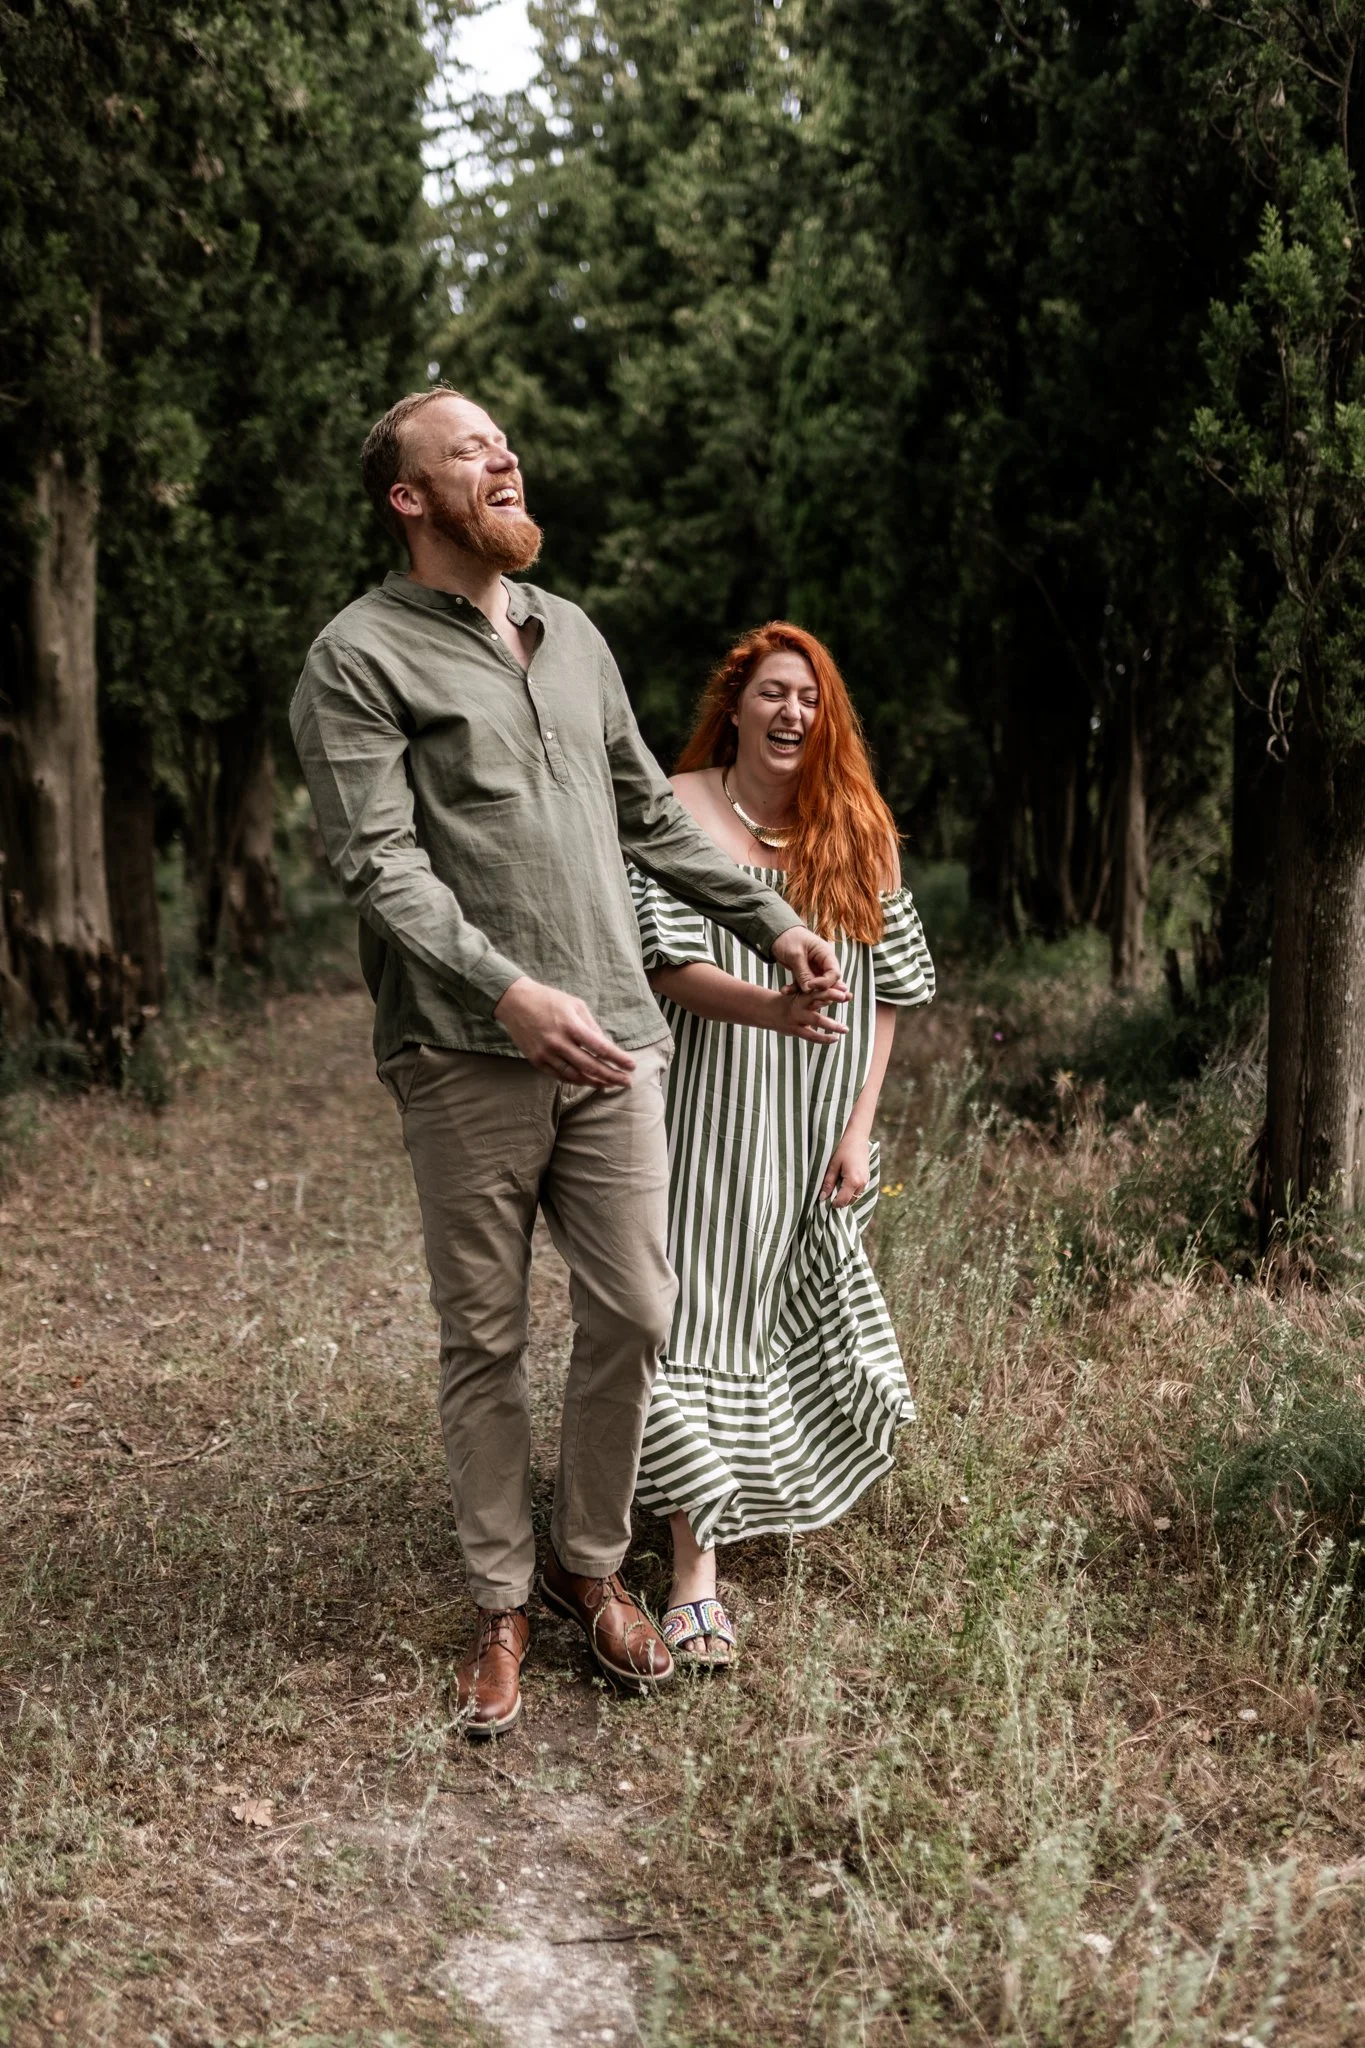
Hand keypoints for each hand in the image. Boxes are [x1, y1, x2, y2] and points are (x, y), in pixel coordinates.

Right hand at [494, 977, 636, 1087]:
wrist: (515, 1002)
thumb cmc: (549, 1000)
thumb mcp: (575, 1005)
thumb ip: (592, 1026)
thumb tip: (606, 1046)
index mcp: (571, 1025)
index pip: (601, 1048)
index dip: (618, 1059)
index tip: (631, 1066)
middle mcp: (558, 1042)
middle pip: (591, 1066)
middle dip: (612, 1076)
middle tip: (626, 1082)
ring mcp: (546, 1053)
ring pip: (575, 1076)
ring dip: (595, 1082)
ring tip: (610, 1084)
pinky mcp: (536, 1060)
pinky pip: (560, 1076)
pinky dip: (576, 1080)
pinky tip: (588, 1081)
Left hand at [771, 925, 847, 998]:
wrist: (777, 933)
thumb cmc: (788, 938)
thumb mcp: (795, 955)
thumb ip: (803, 973)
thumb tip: (809, 990)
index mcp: (826, 955)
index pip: (834, 974)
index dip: (825, 984)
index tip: (810, 986)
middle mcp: (823, 964)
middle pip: (827, 984)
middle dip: (815, 992)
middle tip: (802, 997)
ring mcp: (814, 970)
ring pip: (814, 988)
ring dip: (801, 992)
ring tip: (786, 991)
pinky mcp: (804, 975)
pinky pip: (803, 986)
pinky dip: (794, 989)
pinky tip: (784, 990)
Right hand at [772, 984, 849, 1044]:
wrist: (768, 1011)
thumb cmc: (793, 1002)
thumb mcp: (805, 994)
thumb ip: (825, 996)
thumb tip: (849, 995)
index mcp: (803, 992)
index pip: (819, 986)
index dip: (833, 986)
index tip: (846, 988)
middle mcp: (800, 1003)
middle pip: (817, 996)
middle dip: (831, 995)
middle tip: (846, 996)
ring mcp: (797, 1017)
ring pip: (816, 1020)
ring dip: (832, 1025)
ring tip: (845, 1029)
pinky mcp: (795, 1029)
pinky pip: (811, 1036)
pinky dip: (824, 1038)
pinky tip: (835, 1039)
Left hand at [819, 1130, 870, 1207]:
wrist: (856, 1136)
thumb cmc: (843, 1148)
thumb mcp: (832, 1165)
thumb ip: (828, 1182)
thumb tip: (822, 1198)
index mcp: (853, 1181)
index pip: (842, 1201)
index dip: (832, 1204)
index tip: (823, 1201)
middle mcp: (862, 1184)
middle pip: (849, 1201)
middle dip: (839, 1201)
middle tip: (827, 1195)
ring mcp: (866, 1181)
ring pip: (855, 1197)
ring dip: (845, 1197)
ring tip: (834, 1188)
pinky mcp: (867, 1177)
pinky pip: (858, 1191)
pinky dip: (850, 1191)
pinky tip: (842, 1183)